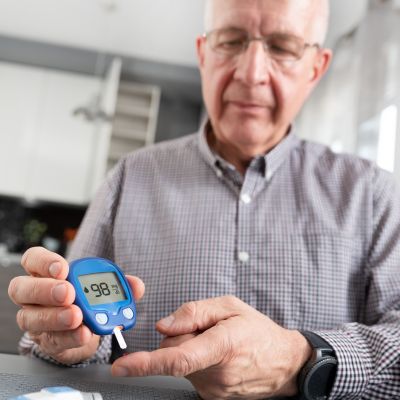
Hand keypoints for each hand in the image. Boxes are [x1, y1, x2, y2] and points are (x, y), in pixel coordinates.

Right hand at [8, 247, 144, 364]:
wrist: (85, 330)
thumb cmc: (88, 300)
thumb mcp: (103, 288)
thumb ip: (119, 283)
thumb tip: (136, 285)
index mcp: (46, 273)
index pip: (33, 259)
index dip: (44, 262)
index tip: (64, 268)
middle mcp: (33, 295)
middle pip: (22, 288)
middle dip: (46, 289)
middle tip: (69, 292)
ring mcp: (35, 319)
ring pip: (31, 317)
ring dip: (56, 317)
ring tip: (77, 316)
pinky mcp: (45, 342)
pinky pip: (51, 340)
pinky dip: (70, 337)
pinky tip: (84, 334)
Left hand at [112, 296, 310, 398]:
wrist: (283, 362)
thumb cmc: (258, 331)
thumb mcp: (230, 306)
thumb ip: (195, 312)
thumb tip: (164, 325)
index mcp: (221, 346)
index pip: (178, 358)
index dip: (146, 363)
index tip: (122, 367)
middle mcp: (215, 374)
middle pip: (174, 353)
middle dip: (180, 337)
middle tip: (206, 329)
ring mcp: (213, 389)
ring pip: (181, 364)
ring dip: (191, 349)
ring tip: (217, 343)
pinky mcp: (211, 396)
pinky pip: (190, 374)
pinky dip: (197, 361)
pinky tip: (218, 356)